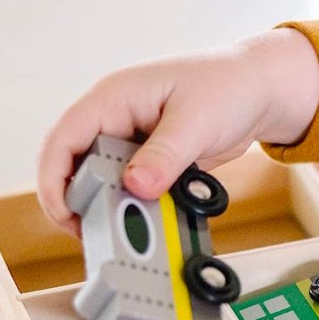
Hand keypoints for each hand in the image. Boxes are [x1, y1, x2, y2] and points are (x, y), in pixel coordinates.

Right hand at [37, 27, 318, 234]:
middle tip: (100, 233)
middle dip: (84, 200)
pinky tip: (155, 221)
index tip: (65, 214)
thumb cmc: (230, 86)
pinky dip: (141, 205)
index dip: (55, 179)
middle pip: (79, 166)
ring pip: (107, 181)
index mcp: (114, 99)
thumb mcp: (197, 121)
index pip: (64, 139)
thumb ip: (166, 155)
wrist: (263, 91)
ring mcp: (135, 141)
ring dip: (115, 206)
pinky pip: (136, 188)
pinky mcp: (154, 160)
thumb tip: (137, 186)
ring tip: (132, 230)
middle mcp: (117, 120)